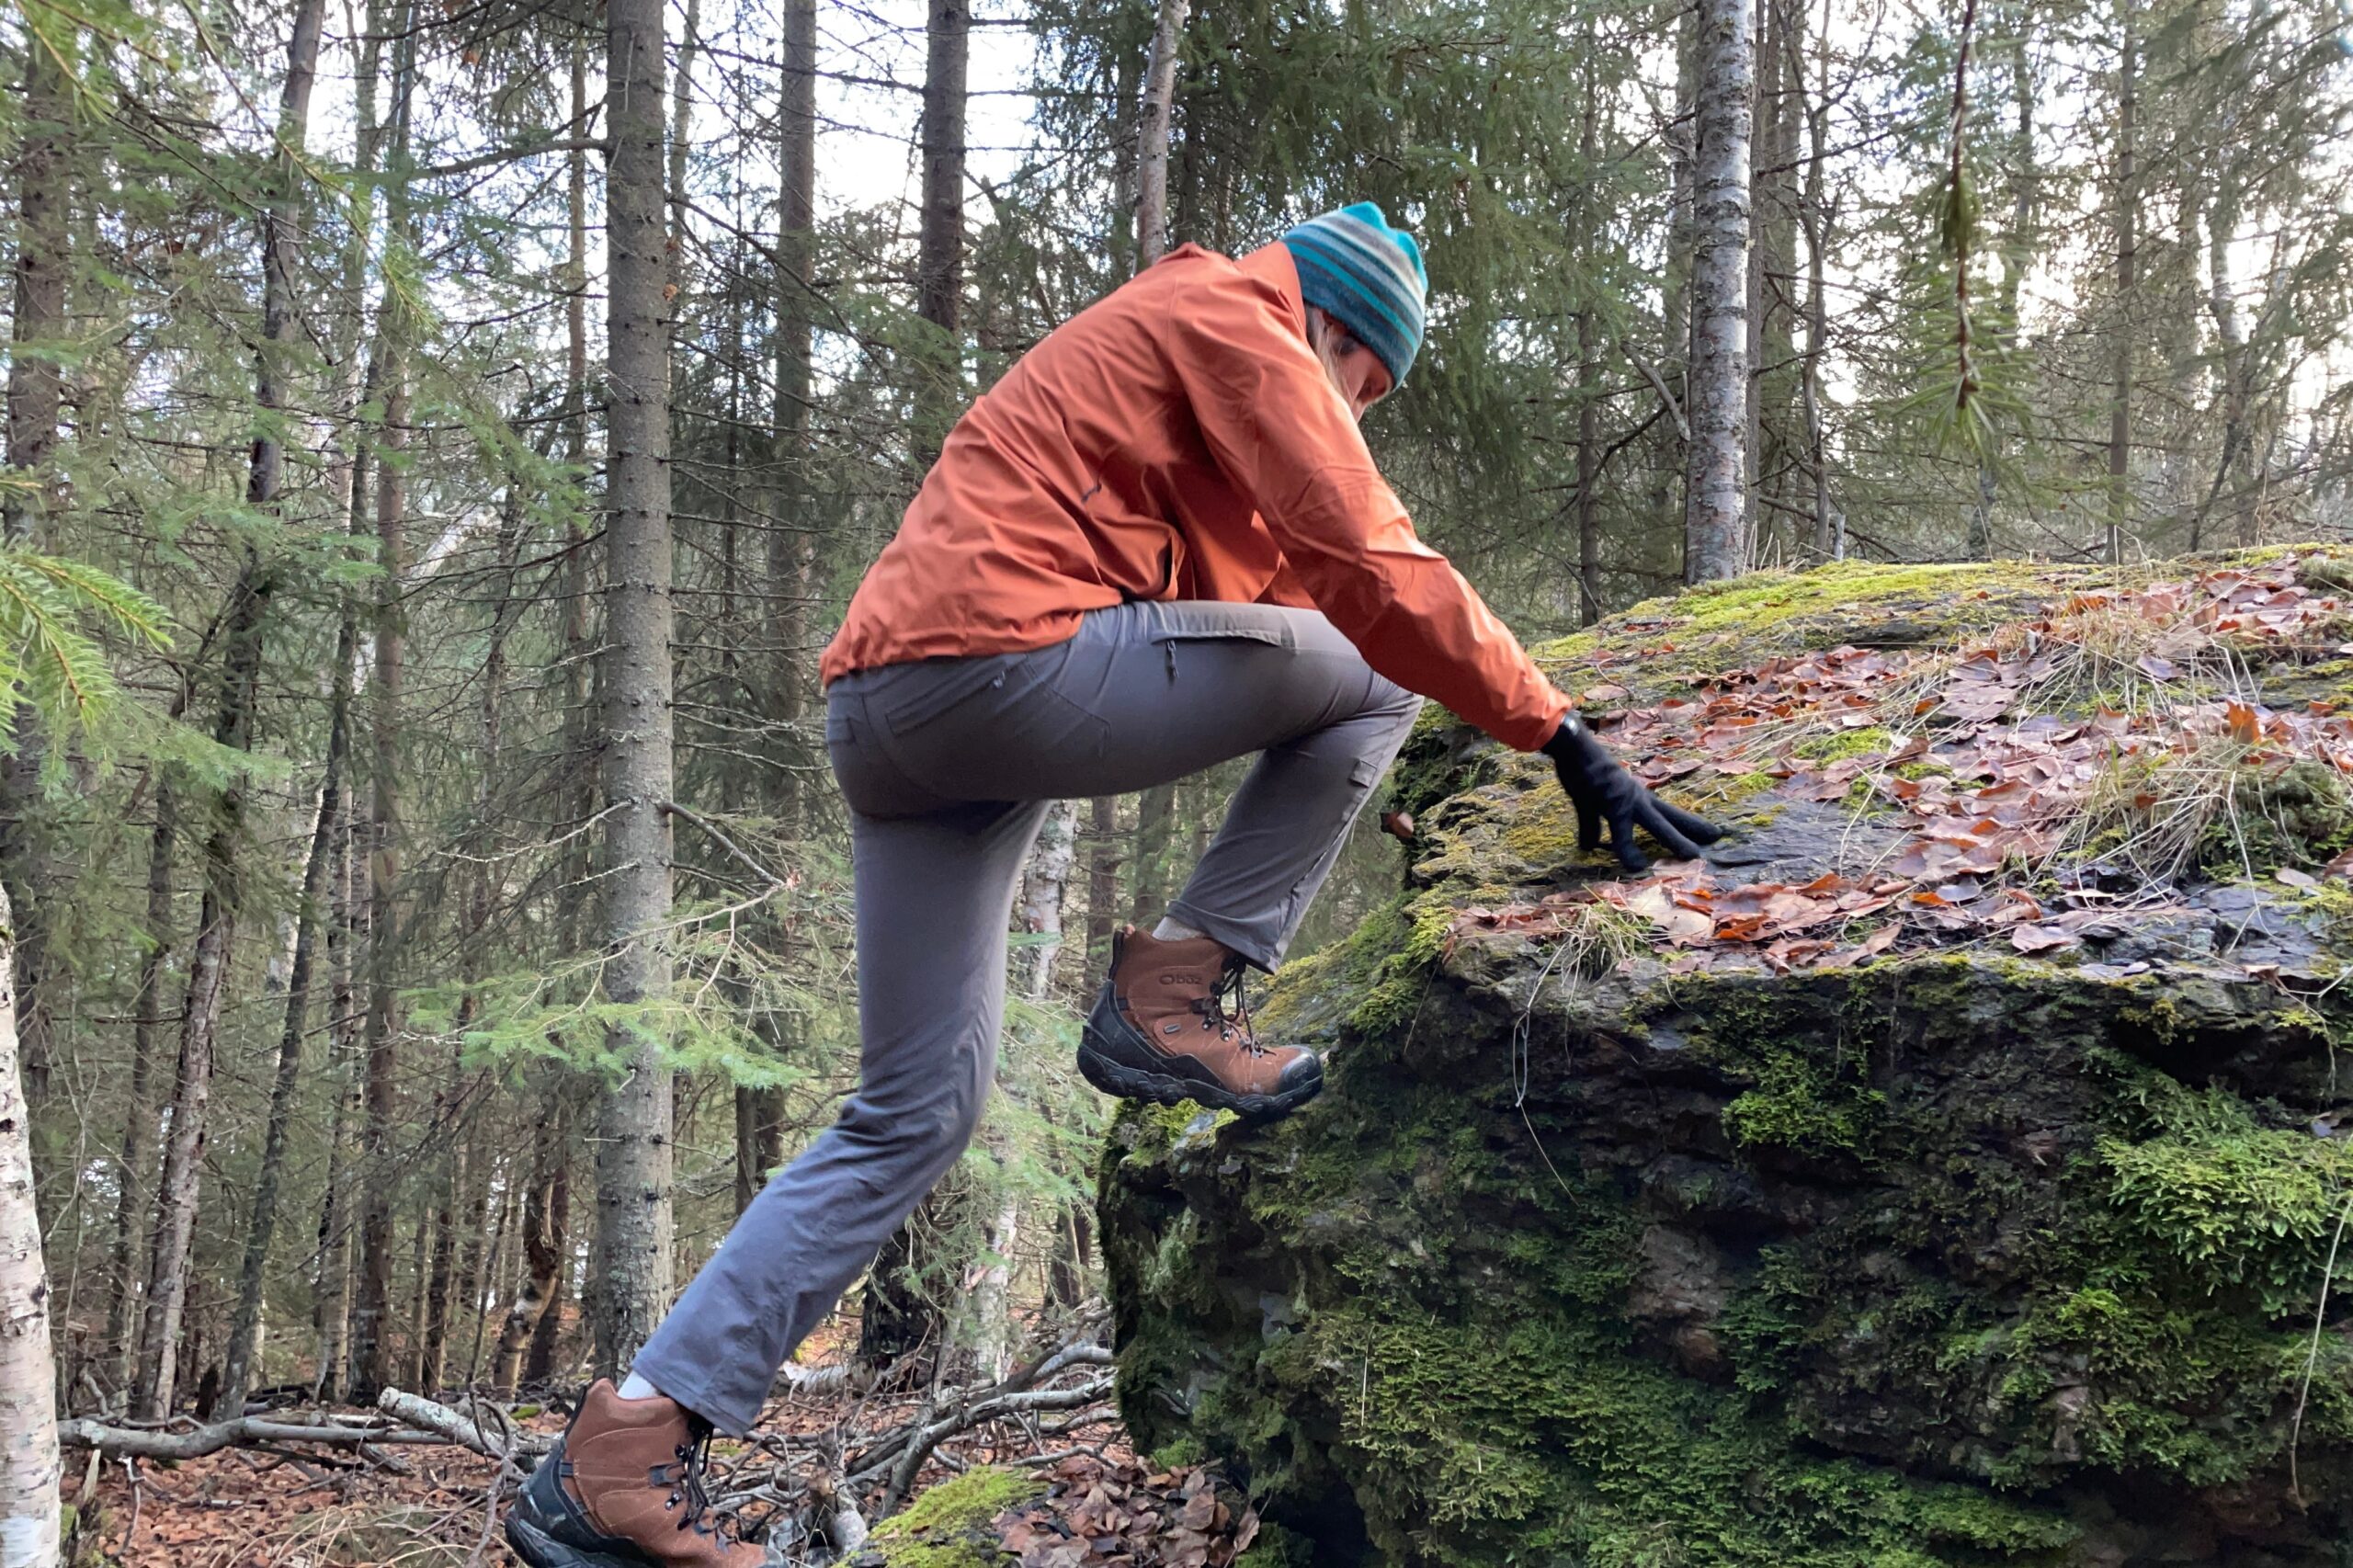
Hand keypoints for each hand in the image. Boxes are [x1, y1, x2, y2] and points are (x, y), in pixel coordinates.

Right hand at [1542, 715, 1723, 872]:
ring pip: (1658, 825)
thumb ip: (1591, 826)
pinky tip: (1636, 866)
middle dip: (1693, 828)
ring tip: (1693, 856)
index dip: (1687, 823)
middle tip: (1718, 837)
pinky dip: (1629, 850)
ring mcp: (1629, 802)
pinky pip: (1622, 834)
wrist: (1573, 750)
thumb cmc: (1582, 770)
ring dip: (1675, 840)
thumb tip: (1588, 846)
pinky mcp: (1614, 806)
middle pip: (1672, 816)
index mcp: (1636, 797)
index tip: (1709, 831)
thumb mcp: (1588, 803)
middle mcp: (1639, 799)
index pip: (1667, 812)